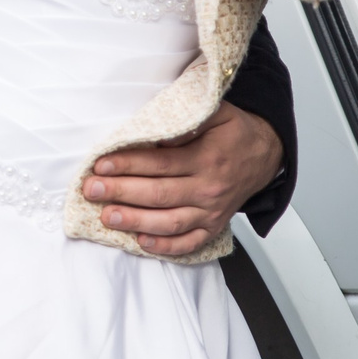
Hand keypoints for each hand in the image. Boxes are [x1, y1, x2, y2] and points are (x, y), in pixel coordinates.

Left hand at [83, 103, 284, 257]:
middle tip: (92, 190)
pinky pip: (188, 243)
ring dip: (135, 221)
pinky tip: (140, 241)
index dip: (128, 164)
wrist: (265, 154)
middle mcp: (209, 188)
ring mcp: (211, 212)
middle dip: (121, 192)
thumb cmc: (234, 132)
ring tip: (107, 217)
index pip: (161, 163)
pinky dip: (165, 246)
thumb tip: (158, 132)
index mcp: (208, 158)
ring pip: (170, 222)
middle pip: (159, 194)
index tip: (101, 164)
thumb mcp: (217, 112)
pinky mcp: (213, 228)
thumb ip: (189, 118)